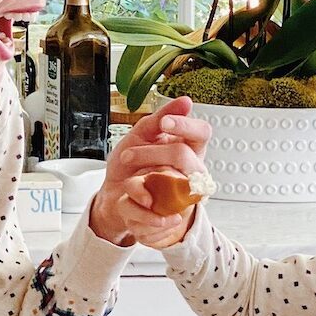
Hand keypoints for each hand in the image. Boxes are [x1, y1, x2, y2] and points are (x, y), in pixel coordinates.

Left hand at [90, 96, 210, 246]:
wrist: (113, 194)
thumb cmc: (131, 164)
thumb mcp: (141, 135)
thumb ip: (161, 118)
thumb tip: (186, 102)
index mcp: (188, 148)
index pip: (202, 133)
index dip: (186, 127)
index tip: (164, 124)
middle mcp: (192, 170)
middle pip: (184, 156)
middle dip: (151, 153)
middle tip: (128, 155)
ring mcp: (186, 193)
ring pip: (174, 182)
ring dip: (142, 178)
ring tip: (127, 177)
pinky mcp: (174, 214)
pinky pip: (161, 206)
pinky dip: (139, 199)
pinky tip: (131, 195)